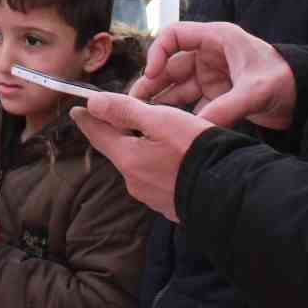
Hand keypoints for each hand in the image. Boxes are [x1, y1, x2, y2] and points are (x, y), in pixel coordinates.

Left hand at [71, 96, 211, 220]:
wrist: (230, 193)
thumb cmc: (197, 151)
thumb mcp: (161, 120)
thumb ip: (125, 111)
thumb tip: (93, 103)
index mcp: (128, 160)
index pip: (99, 136)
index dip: (88, 120)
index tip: (77, 111)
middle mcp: (134, 182)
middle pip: (118, 150)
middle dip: (117, 132)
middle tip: (117, 116)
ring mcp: (152, 196)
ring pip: (137, 165)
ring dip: (139, 148)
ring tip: (150, 134)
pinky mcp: (169, 204)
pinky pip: (154, 178)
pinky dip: (156, 164)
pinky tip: (170, 158)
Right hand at [130, 21, 295, 129]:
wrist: (305, 97)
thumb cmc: (284, 79)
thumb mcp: (255, 91)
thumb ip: (226, 108)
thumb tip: (198, 128)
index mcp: (216, 38)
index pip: (175, 36)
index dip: (158, 52)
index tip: (151, 73)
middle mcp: (209, 55)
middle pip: (170, 64)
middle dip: (152, 82)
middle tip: (134, 101)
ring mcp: (212, 75)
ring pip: (177, 86)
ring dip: (161, 100)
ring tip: (142, 116)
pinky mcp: (217, 94)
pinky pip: (191, 102)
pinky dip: (178, 113)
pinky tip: (166, 126)